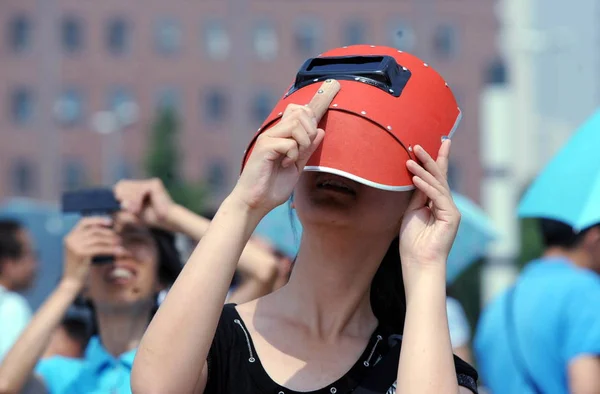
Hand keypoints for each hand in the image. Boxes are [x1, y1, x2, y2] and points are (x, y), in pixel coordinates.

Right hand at [63, 217, 122, 286]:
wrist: (72, 281)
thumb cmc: (80, 265)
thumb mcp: (82, 249)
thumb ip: (90, 239)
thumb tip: (109, 231)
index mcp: (70, 236)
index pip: (84, 221)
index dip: (98, 220)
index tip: (109, 222)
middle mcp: (71, 239)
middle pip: (94, 230)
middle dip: (108, 233)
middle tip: (117, 237)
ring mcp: (74, 246)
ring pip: (98, 239)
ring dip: (111, 240)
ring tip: (119, 243)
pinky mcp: (80, 253)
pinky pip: (100, 248)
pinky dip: (111, 249)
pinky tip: (119, 251)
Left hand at [114, 178, 174, 229]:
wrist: (167, 221)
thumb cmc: (151, 218)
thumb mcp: (130, 214)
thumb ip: (119, 209)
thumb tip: (106, 205)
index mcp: (136, 188)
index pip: (119, 187)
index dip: (117, 196)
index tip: (120, 207)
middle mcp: (142, 183)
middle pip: (121, 185)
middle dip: (122, 198)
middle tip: (128, 210)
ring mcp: (149, 182)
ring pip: (129, 187)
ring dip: (130, 202)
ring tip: (135, 211)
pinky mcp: (155, 183)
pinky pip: (139, 190)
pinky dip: (137, 200)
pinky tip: (139, 208)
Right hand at [230, 80, 340, 215]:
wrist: (255, 202)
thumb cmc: (272, 186)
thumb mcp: (297, 165)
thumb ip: (307, 149)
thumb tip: (321, 131)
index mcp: (280, 135)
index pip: (297, 110)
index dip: (310, 120)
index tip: (310, 140)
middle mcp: (273, 132)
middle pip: (299, 112)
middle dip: (310, 130)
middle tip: (304, 149)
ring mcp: (267, 138)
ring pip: (295, 123)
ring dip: (303, 142)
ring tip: (295, 158)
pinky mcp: (264, 148)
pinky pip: (289, 142)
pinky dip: (293, 154)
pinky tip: (284, 165)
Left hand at [399, 140, 459, 267]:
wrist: (419, 263)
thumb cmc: (412, 242)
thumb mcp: (411, 212)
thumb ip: (416, 195)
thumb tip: (416, 175)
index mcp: (437, 204)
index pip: (437, 178)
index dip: (437, 160)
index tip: (439, 143)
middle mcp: (447, 205)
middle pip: (439, 177)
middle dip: (430, 159)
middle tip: (417, 144)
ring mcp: (451, 210)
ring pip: (437, 184)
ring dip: (423, 169)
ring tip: (410, 157)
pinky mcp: (451, 216)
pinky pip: (437, 196)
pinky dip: (425, 185)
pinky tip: (414, 176)